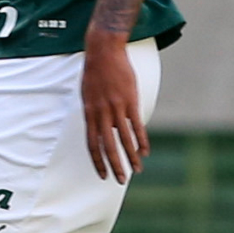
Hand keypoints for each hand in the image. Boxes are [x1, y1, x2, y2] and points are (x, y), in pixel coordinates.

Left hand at [81, 31, 147, 182]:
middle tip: (120, 180)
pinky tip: (145, 151)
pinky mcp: (130, 101)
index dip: (97, 160)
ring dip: (131, 156)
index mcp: (89, 113)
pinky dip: (142, 140)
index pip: (91, 144)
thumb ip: (94, 114)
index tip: (102, 174)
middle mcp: (101, 114)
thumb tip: (102, 129)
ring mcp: (116, 108)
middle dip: (114, 165)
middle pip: (107, 146)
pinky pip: (136, 125)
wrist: (104, 52)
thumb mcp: (88, 95)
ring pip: (124, 139)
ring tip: (137, 170)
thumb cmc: (95, 73)